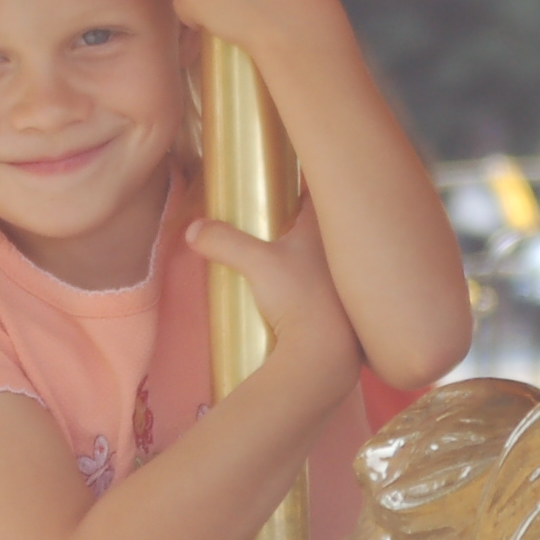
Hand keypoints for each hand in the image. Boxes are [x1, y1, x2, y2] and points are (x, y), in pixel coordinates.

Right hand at [189, 198, 358, 400]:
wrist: (325, 354)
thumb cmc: (298, 297)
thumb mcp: (256, 264)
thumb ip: (225, 242)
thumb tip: (193, 229)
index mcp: (328, 229)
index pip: (317, 194)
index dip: (301, 187)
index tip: (283, 185)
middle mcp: (343, 250)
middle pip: (323, 225)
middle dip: (302, 222)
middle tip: (277, 223)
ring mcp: (346, 282)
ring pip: (326, 258)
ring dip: (310, 256)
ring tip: (285, 259)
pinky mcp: (346, 311)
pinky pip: (329, 289)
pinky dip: (315, 286)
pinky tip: (296, 294)